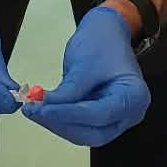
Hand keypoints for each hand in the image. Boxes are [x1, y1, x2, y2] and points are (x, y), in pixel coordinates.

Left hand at [24, 6, 149, 147]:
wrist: (106, 33)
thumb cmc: (102, 42)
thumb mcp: (86, 62)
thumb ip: (70, 89)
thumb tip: (45, 106)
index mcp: (134, 98)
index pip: (100, 115)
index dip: (70, 115)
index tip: (43, 109)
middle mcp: (129, 114)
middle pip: (93, 133)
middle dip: (61, 124)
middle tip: (33, 111)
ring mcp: (115, 119)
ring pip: (83, 133)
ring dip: (56, 124)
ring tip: (32, 109)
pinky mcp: (99, 118)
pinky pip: (78, 125)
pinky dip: (59, 119)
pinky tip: (40, 109)